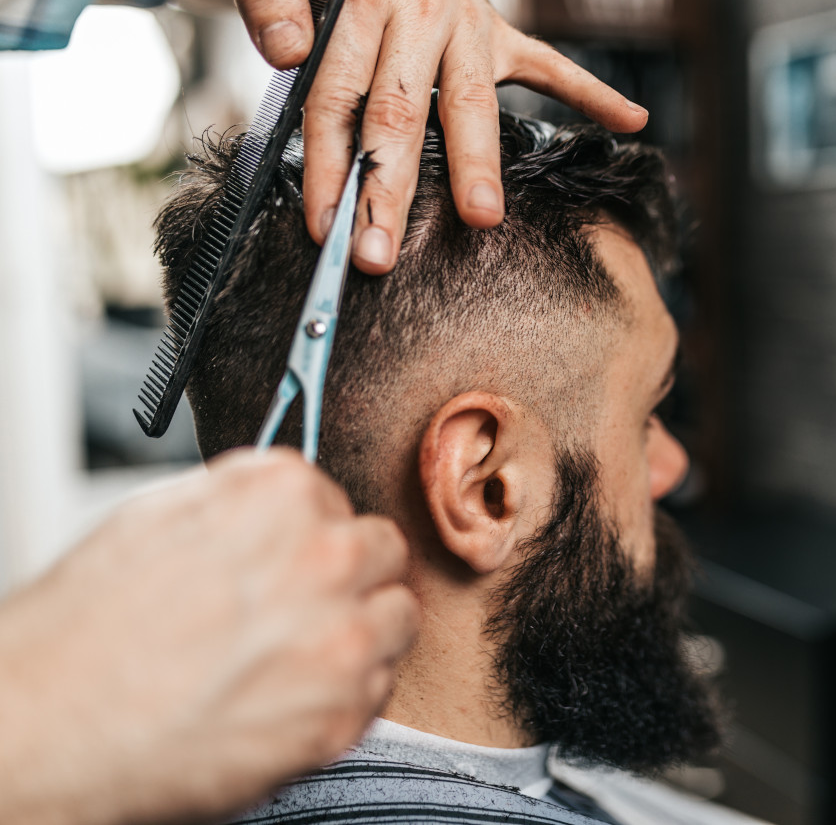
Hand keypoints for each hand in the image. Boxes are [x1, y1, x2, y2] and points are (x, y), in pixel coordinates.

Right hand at [0, 449, 417, 824]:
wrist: (50, 725)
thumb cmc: (88, 627)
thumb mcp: (160, 514)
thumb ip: (244, 500)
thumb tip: (283, 504)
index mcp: (284, 496)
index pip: (338, 500)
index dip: (308, 535)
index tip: (287, 560)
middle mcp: (327, 558)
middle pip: (383, 552)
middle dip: (348, 576)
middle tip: (298, 607)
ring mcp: (343, 637)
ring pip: (398, 618)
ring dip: (361, 630)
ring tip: (295, 655)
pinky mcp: (343, 713)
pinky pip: (379, 687)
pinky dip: (346, 693)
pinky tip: (288, 696)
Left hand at [227, 0, 649, 272]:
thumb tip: (284, 53)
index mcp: (362, 0)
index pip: (339, 98)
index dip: (329, 165)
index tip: (324, 227)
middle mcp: (420, 15)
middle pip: (401, 113)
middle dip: (391, 189)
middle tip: (381, 252)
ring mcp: (468, 26)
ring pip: (471, 103)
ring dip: (479, 162)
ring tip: (483, 217)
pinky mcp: (501, 32)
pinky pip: (552, 66)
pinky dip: (593, 93)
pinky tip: (630, 120)